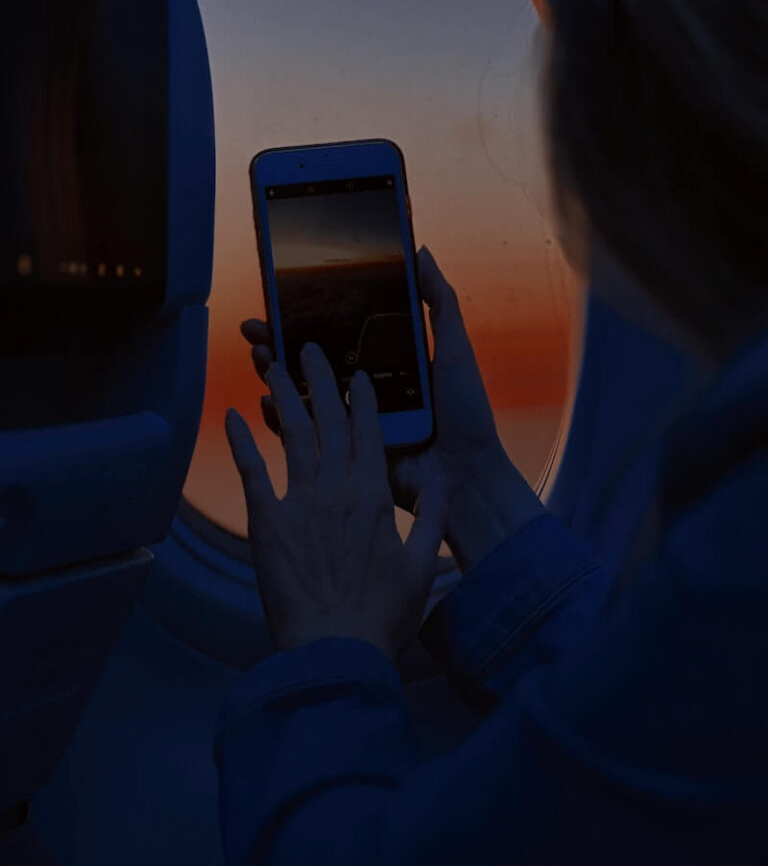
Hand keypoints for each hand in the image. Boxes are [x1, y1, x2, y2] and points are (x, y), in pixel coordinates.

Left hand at [225, 343, 445, 659]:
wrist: (334, 649)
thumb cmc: (381, 615)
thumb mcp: (421, 566)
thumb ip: (432, 518)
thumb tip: (441, 480)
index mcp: (375, 496)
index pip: (370, 433)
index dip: (362, 399)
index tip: (356, 372)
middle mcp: (337, 488)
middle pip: (328, 422)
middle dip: (319, 380)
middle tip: (308, 347)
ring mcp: (300, 502)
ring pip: (291, 435)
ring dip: (282, 397)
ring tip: (271, 364)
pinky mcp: (267, 522)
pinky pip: (252, 472)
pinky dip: (243, 441)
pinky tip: (234, 415)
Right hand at [241, 248, 544, 573]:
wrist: (466, 475)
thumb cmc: (466, 413)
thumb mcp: (455, 350)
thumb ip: (439, 303)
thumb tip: (420, 253)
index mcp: (386, 364)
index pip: (339, 332)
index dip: (309, 316)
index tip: (282, 296)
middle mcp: (365, 389)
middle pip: (312, 360)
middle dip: (280, 342)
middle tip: (255, 326)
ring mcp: (352, 421)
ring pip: (302, 392)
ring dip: (275, 374)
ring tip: (258, 356)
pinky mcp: (344, 453)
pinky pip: (304, 434)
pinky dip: (280, 418)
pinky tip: (265, 401)